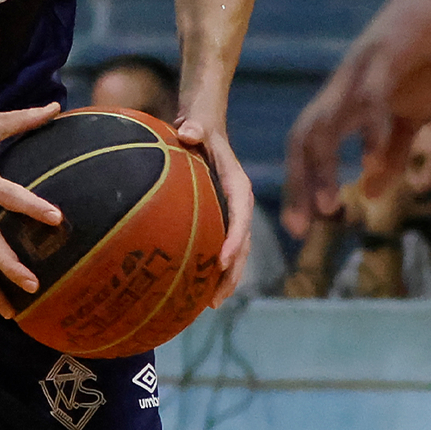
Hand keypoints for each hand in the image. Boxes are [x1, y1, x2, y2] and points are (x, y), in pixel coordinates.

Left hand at [175, 114, 252, 305]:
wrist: (206, 129)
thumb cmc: (199, 128)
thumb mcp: (198, 125)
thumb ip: (195, 128)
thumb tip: (187, 132)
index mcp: (238, 185)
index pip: (241, 215)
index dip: (234, 239)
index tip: (222, 261)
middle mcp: (240, 203)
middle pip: (243, 243)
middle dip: (233, 272)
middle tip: (215, 299)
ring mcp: (232, 214)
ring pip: (237, 251)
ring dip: (227, 278)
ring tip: (210, 304)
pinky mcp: (222, 220)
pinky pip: (223, 247)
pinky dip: (215, 270)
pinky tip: (198, 290)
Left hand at [283, 0, 430, 236]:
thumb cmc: (425, 57)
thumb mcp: (410, 114)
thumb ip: (390, 152)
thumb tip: (371, 192)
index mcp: (345, 104)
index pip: (308, 149)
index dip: (300, 186)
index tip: (300, 229)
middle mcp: (342, 90)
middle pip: (304, 139)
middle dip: (299, 185)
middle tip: (301, 227)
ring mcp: (360, 72)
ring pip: (327, 122)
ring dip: (324, 166)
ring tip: (329, 205)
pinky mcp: (386, 55)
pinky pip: (371, 96)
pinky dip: (368, 127)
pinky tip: (371, 156)